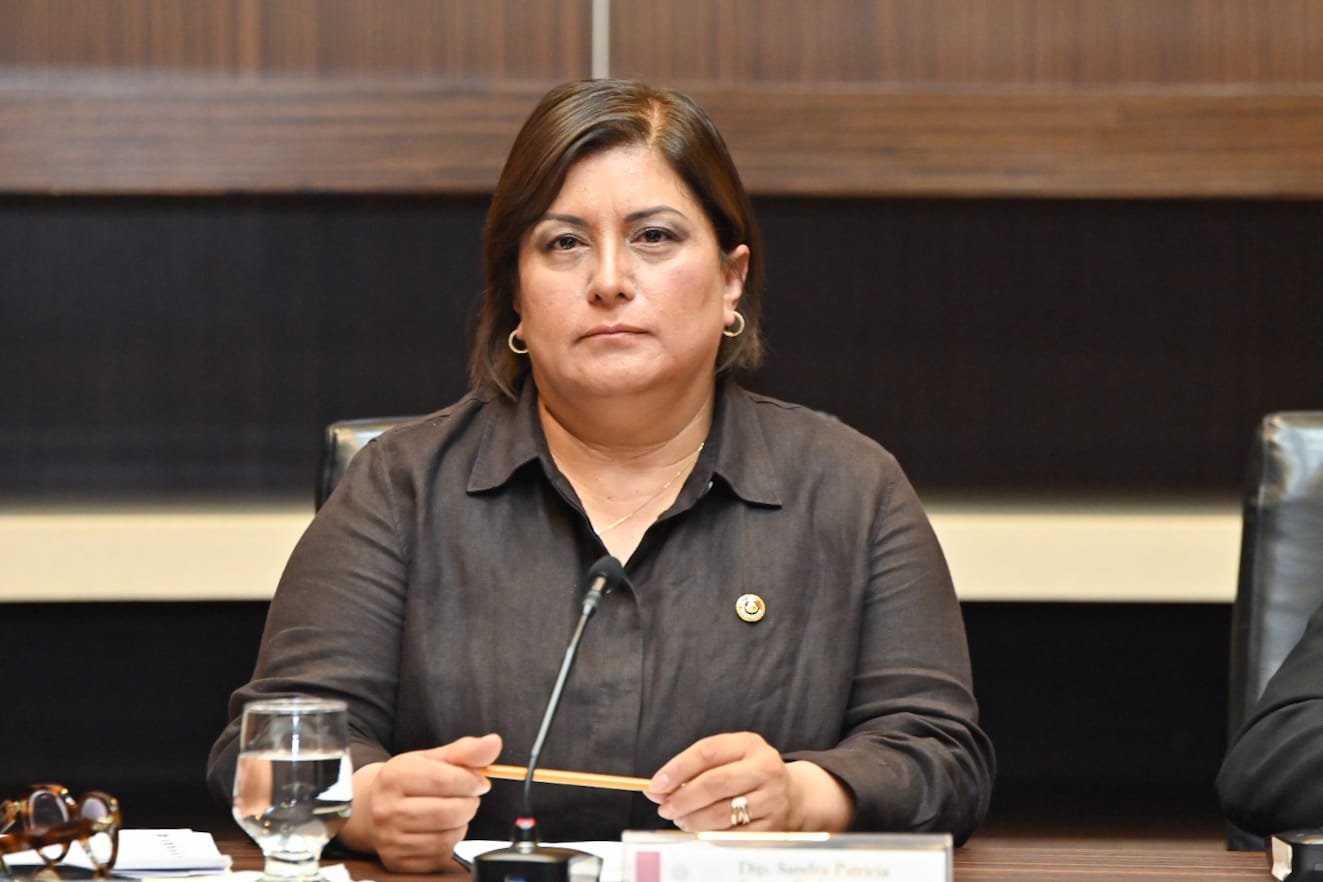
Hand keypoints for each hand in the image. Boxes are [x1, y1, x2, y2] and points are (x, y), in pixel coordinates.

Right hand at [338, 733, 502, 871]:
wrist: (370, 807)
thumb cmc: (404, 781)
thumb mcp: (431, 758)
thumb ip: (465, 751)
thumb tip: (494, 743)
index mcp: (395, 776)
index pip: (445, 781)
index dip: (471, 781)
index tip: (479, 781)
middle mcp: (387, 809)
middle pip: (449, 812)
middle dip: (469, 803)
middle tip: (467, 796)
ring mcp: (391, 839)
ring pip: (448, 836)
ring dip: (462, 823)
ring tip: (454, 810)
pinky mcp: (398, 861)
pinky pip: (440, 854)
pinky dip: (450, 841)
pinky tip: (442, 828)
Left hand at [644, 732, 855, 832]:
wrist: (795, 797)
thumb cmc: (750, 775)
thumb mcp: (730, 758)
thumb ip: (696, 768)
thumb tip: (657, 788)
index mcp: (750, 744)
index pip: (707, 752)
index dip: (677, 768)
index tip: (656, 784)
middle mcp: (765, 768)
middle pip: (714, 783)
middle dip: (681, 798)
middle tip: (664, 807)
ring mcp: (772, 799)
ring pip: (720, 812)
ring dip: (692, 819)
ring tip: (680, 819)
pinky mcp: (773, 827)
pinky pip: (732, 834)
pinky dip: (710, 834)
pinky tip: (701, 829)